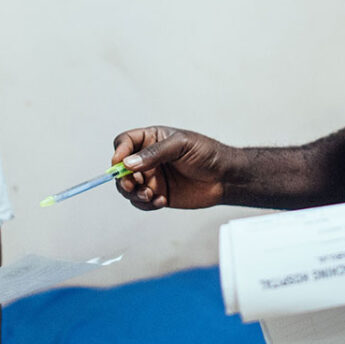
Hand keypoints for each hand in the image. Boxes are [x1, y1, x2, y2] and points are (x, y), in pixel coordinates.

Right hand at [112, 126, 235, 209]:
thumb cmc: (207, 154)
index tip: (120, 164)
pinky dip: (146, 204)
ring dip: (133, 193)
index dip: (119, 152)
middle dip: (123, 178)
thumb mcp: (181, 145)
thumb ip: (154, 153)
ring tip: (149, 195)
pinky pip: (141, 202)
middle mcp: (147, 159)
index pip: (124, 142)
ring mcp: (152, 177)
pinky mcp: (158, 194)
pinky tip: (161, 201)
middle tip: (133, 185)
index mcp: (151, 139)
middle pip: (121, 168)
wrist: (225, 178)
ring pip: (128, 187)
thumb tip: (128, 163)